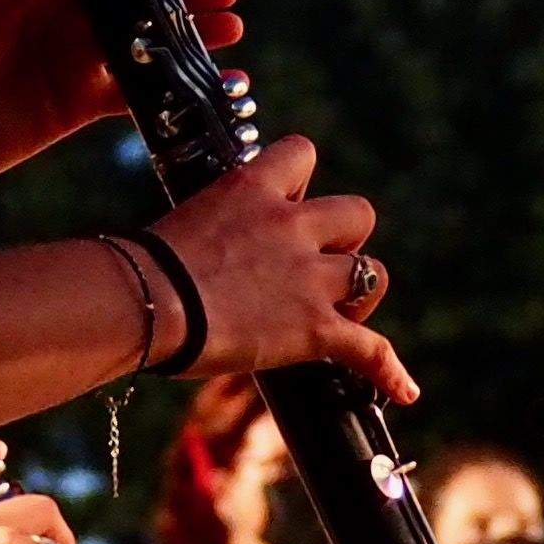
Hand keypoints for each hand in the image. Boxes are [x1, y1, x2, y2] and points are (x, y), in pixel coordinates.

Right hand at [161, 139, 407, 403]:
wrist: (146, 301)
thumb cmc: (141, 267)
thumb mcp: (182, 222)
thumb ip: (212, 226)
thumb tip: (201, 255)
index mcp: (252, 187)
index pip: (301, 153)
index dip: (301, 180)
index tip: (286, 202)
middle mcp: (290, 225)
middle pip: (358, 213)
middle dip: (345, 237)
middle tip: (317, 264)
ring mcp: (308, 277)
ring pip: (373, 272)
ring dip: (360, 291)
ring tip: (341, 312)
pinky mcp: (315, 328)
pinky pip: (370, 349)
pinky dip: (387, 371)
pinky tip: (403, 390)